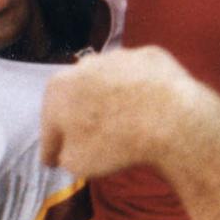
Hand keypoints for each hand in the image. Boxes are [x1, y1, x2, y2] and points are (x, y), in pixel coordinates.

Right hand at [40, 47, 218, 177]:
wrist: (169, 118)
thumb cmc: (115, 143)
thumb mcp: (76, 163)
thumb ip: (65, 153)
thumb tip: (70, 149)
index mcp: (58, 88)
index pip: (50, 126)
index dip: (52, 147)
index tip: (53, 160)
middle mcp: (85, 64)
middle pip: (78, 98)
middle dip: (80, 118)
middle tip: (88, 142)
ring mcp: (121, 56)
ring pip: (110, 83)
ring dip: (112, 101)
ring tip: (122, 126)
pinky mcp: (152, 56)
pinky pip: (142, 78)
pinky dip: (142, 92)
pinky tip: (149, 110)